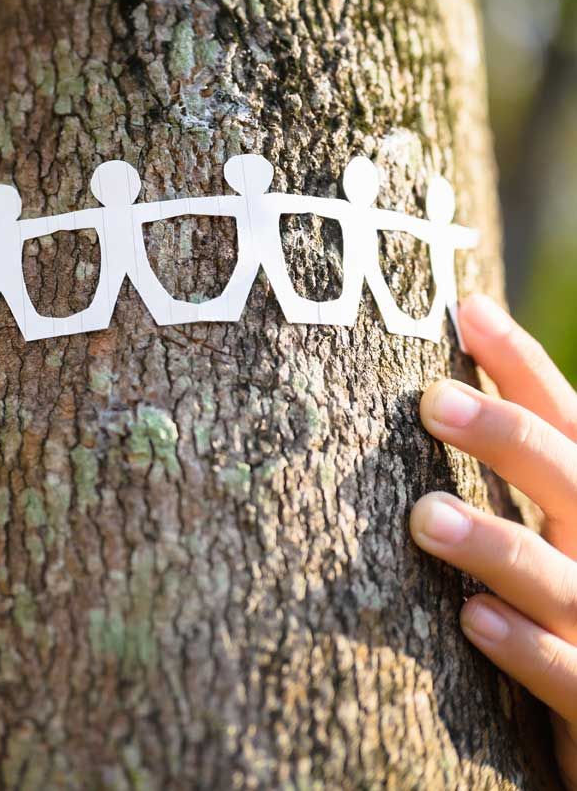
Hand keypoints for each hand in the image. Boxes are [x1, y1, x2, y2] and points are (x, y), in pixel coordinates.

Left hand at [410, 294, 576, 785]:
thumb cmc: (566, 619)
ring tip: (426, 518)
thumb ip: (519, 477)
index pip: (569, 423)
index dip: (524, 365)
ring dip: (499, 547)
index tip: (466, 308)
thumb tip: (429, 392)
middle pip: (572, 482)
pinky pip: (572, 679)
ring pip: (564, 580)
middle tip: (430, 401)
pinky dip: (528, 650)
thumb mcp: (552, 538)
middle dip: (510, 439)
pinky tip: (472, 618)